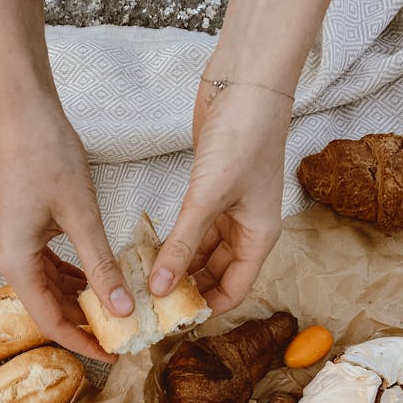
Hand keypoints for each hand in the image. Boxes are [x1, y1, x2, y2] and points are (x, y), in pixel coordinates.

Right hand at [0, 103, 132, 362]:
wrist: (20, 108)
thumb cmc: (46, 154)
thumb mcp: (81, 216)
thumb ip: (101, 267)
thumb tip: (123, 310)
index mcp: (16, 264)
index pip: (51, 322)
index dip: (83, 343)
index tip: (113, 355)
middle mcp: (9, 261)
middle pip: (48, 309)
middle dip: (84, 325)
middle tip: (121, 336)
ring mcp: (14, 245)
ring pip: (49, 289)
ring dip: (79, 302)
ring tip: (115, 313)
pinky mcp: (22, 231)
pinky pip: (48, 268)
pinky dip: (73, 279)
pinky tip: (98, 281)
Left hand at [149, 78, 291, 316]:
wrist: (246, 81)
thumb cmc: (243, 136)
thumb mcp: (208, 198)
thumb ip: (182, 246)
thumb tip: (161, 288)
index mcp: (259, 237)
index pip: (234, 291)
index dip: (206, 308)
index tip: (173, 321)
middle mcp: (246, 229)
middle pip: (215, 276)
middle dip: (186, 290)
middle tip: (151, 304)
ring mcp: (228, 211)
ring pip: (200, 254)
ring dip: (176, 267)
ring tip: (144, 282)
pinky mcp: (210, 194)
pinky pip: (191, 231)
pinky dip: (172, 244)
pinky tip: (149, 253)